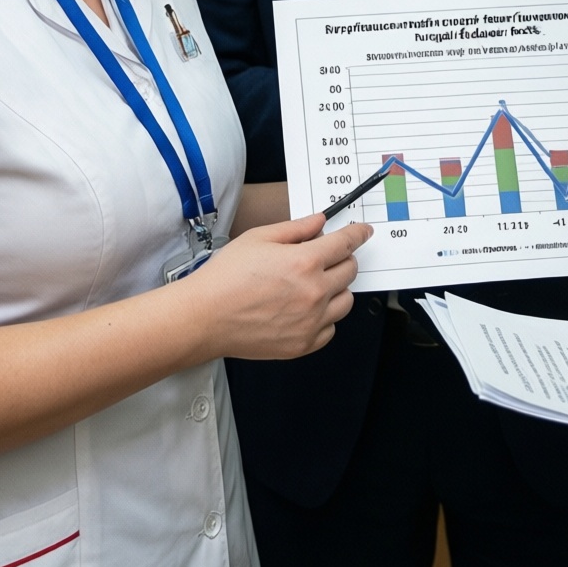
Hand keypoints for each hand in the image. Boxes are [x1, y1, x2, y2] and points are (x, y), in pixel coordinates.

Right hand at [189, 212, 370, 359]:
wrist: (204, 317)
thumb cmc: (226, 277)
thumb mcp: (259, 238)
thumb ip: (295, 228)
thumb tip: (319, 221)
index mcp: (305, 262)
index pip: (346, 243)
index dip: (358, 234)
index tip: (363, 232)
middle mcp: (314, 293)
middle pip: (350, 271)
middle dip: (343, 259)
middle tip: (327, 257)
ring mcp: (311, 322)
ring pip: (346, 301)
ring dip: (337, 289)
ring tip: (314, 284)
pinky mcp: (303, 344)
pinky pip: (330, 328)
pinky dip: (325, 317)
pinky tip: (306, 309)